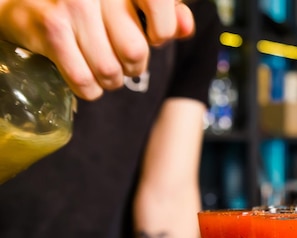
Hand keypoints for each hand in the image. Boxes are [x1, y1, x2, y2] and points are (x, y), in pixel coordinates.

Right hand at [0, 0, 194, 99]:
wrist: (31, 2)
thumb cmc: (91, 8)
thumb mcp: (131, 5)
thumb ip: (166, 14)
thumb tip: (186, 28)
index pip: (162, 12)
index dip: (161, 35)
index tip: (151, 36)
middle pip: (135, 52)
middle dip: (132, 67)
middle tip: (121, 61)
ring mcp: (75, 5)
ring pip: (110, 71)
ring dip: (109, 82)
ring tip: (103, 69)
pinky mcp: (53, 27)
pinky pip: (85, 81)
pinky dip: (89, 90)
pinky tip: (86, 79)